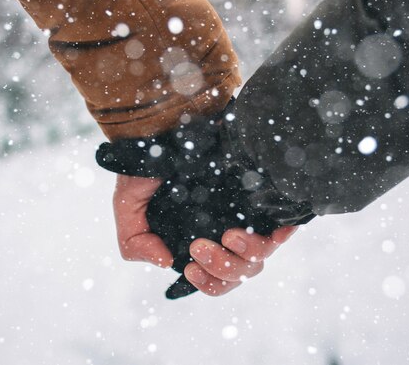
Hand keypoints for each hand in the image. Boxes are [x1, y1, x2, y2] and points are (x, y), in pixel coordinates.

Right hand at [113, 174, 297, 295]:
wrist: (162, 125)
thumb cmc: (146, 166)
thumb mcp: (127, 206)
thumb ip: (134, 241)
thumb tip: (166, 263)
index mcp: (199, 241)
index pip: (216, 279)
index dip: (209, 283)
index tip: (191, 267)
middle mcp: (224, 231)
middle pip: (241, 272)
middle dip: (223, 269)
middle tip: (200, 247)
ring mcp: (244, 215)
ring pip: (260, 256)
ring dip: (245, 254)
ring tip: (229, 235)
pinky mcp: (260, 197)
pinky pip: (281, 228)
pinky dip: (281, 235)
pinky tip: (274, 231)